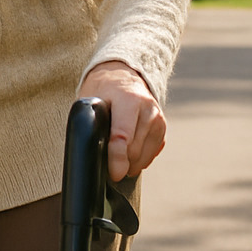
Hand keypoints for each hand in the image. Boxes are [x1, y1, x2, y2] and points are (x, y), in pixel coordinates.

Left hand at [77, 60, 165, 181]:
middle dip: (119, 162)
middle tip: (105, 160)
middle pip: (134, 151)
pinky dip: (137, 159)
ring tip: (115, 153)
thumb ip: (89, 124)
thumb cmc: (102, 92)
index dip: (117, 158)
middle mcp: (148, 109)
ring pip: (143, 157)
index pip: (122, 136)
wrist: (123, 76)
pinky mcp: (163, 129)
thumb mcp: (90, 101)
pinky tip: (127, 148)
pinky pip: (150, 155)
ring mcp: (158, 119)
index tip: (114, 174)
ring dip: (128, 163)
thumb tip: (88, 155)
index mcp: (128, 99)